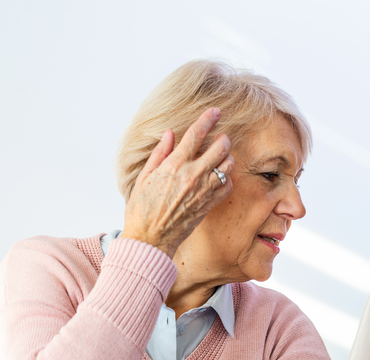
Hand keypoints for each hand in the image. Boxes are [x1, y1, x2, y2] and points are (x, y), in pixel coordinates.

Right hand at [120, 108, 234, 257]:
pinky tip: (220, 178)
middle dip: (223, 138)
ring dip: (227, 157)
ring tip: (222, 157)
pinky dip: (227, 178)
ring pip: (228, 165)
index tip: (216, 111)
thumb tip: (170, 134)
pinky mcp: (210, 204)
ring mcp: (204, 190)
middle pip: (219, 147)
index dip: (208, 119)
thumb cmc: (142, 208)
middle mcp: (192, 175)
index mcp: (174, 165)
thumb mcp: (144, 177)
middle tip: (221, 138)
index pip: (196, 135)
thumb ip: (160, 154)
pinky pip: (228, 186)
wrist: (151, 238)